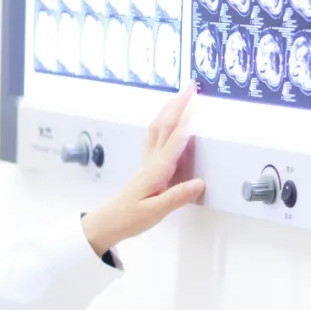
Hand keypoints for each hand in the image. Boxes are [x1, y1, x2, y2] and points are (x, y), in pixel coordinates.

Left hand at [81, 85, 205, 254]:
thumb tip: (200, 183)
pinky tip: (167, 120)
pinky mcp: (147, 166)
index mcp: (156, 170)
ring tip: (181, 96)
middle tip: (191, 87)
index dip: (186, 122)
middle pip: (164, 125)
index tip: (197, 105)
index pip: (174, 141)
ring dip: (169, 109)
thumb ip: (177, 197)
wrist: (110, 222)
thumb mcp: (155, 211)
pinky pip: (155, 136)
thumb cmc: (131, 218)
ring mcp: (148, 162)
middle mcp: (152, 161)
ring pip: (158, 127)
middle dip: (178, 104)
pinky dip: (164, 122)